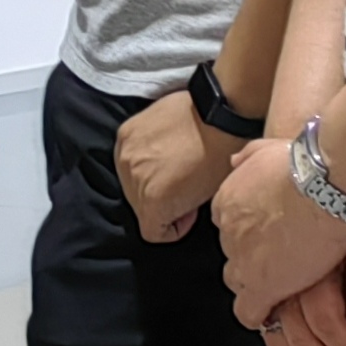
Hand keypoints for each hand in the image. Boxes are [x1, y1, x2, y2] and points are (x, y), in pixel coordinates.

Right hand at [116, 89, 236, 241]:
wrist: (218, 113)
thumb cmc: (220, 157)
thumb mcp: (206, 198)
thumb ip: (181, 211)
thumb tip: (175, 208)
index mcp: (152, 201)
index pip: (151, 232)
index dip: (174, 228)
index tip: (188, 213)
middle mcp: (132, 179)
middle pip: (138, 206)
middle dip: (159, 202)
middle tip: (181, 187)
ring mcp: (125, 154)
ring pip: (130, 181)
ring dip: (148, 178)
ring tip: (172, 165)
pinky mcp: (126, 132)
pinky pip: (127, 156)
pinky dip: (142, 157)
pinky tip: (162, 148)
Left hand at [217, 133, 345, 322]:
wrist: (325, 188)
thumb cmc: (306, 166)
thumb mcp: (266, 148)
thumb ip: (248, 157)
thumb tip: (236, 160)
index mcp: (229, 201)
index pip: (228, 224)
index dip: (248, 232)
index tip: (265, 234)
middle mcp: (229, 232)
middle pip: (233, 252)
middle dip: (252, 256)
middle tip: (279, 256)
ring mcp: (243, 261)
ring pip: (238, 282)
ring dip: (256, 283)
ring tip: (280, 283)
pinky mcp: (263, 286)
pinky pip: (249, 311)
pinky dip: (258, 314)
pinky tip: (271, 313)